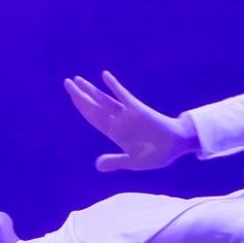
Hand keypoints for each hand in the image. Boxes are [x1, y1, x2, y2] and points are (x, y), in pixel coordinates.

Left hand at [63, 71, 193, 172]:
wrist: (176, 146)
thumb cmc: (156, 154)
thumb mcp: (133, 161)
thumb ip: (116, 162)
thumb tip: (97, 165)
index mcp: (115, 133)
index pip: (93, 118)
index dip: (81, 107)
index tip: (72, 95)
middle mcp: (118, 121)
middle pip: (94, 107)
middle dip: (80, 95)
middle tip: (67, 82)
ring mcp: (127, 115)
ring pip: (104, 100)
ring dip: (91, 90)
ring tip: (77, 79)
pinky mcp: (138, 109)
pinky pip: (123, 96)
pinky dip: (114, 87)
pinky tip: (105, 77)